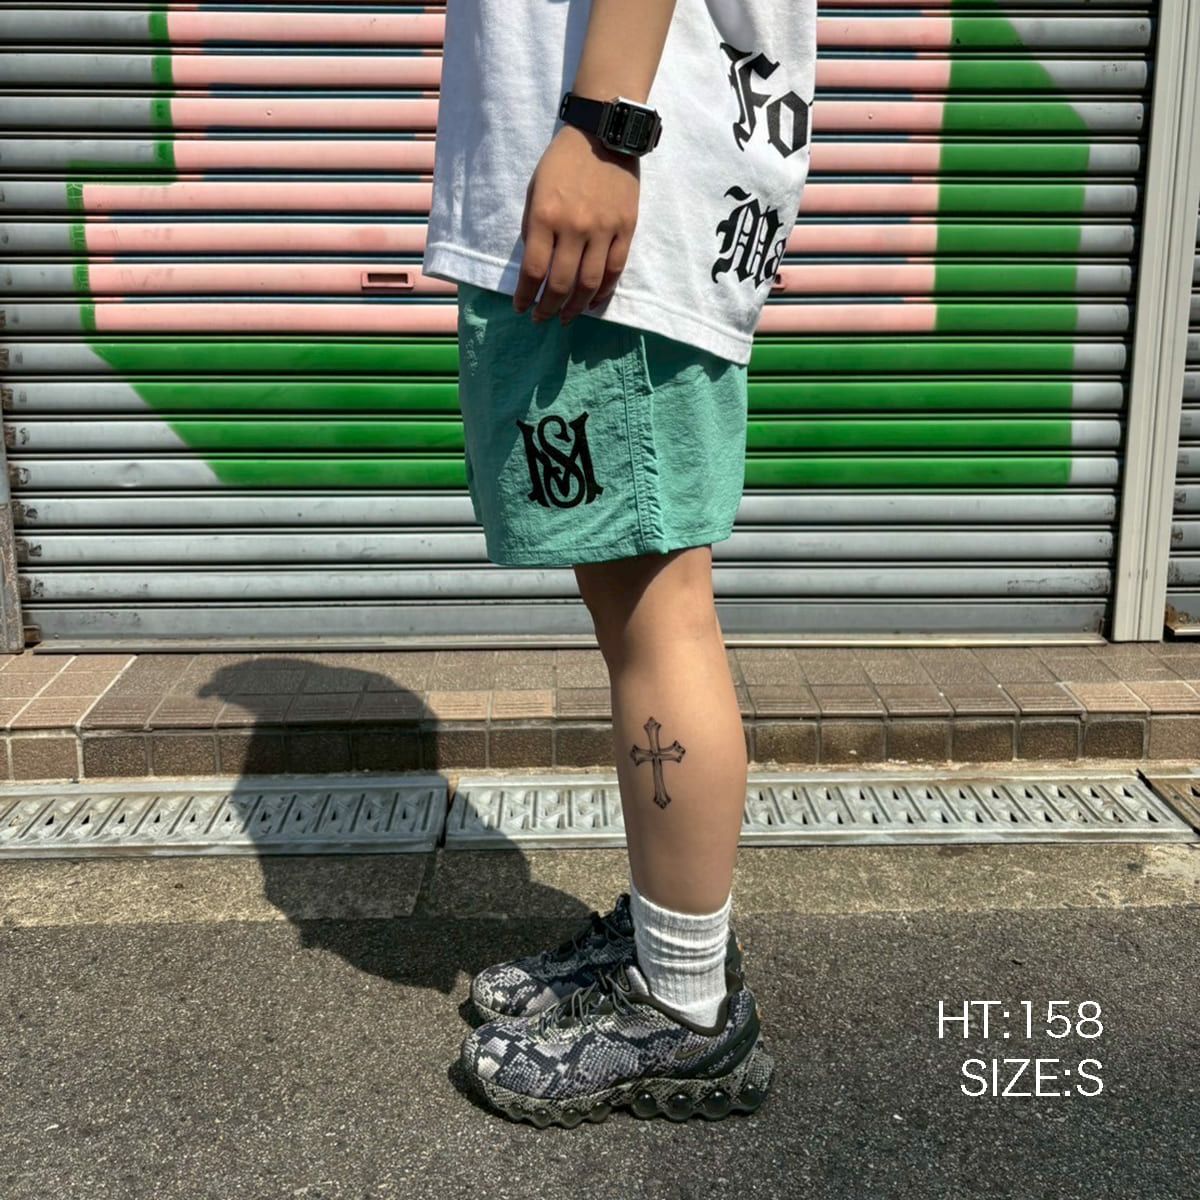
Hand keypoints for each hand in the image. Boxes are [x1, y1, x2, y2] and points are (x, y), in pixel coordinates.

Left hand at [513, 121, 639, 324]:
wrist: (603, 134)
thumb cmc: (562, 162)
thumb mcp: (535, 190)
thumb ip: (533, 228)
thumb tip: (535, 267)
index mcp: (545, 216)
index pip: (533, 270)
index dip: (526, 296)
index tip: (522, 308)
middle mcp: (574, 227)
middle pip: (561, 283)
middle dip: (549, 308)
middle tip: (543, 319)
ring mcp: (603, 229)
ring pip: (589, 283)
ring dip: (576, 308)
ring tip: (567, 318)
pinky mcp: (625, 228)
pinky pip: (614, 269)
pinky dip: (603, 291)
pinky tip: (593, 302)